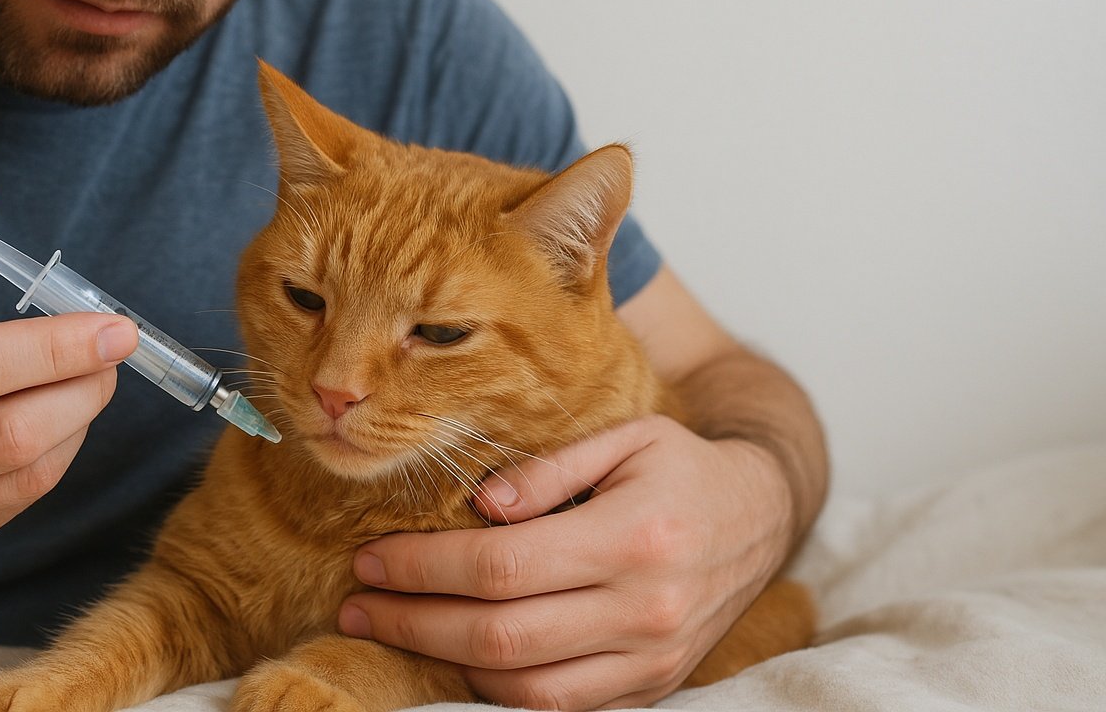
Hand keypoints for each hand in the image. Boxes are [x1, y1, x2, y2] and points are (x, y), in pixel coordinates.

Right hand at [0, 178, 135, 560]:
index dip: (55, 348)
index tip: (114, 328)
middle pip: (6, 434)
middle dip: (81, 389)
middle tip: (113, 353)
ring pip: (20, 478)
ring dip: (77, 425)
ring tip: (90, 382)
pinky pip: (10, 505)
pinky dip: (51, 460)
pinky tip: (56, 422)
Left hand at [337, 415, 794, 709]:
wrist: (762, 515)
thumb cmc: (681, 465)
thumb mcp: (625, 437)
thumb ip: (548, 470)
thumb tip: (478, 505)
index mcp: (634, 536)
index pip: (502, 566)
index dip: (425, 567)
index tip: (371, 559)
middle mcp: (647, 608)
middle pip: (502, 635)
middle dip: (415, 622)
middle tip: (358, 604)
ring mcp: (654, 658)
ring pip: (529, 689)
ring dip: (447, 664)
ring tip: (396, 629)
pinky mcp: (657, 685)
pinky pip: (565, 707)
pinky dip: (504, 691)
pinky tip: (460, 657)